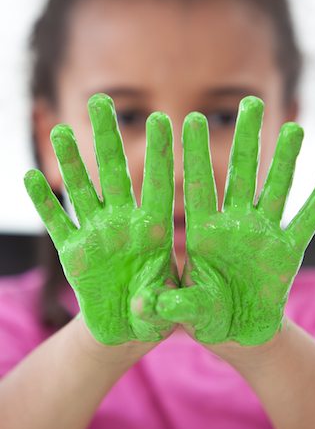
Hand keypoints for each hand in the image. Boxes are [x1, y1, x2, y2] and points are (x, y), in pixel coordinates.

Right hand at [25, 93, 178, 344]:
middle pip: (115, 175)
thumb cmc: (158, 316)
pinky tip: (31, 177)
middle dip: (108, 139)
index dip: (160, 156)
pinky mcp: (73, 254)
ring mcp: (96, 236)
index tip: (163, 120)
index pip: (158, 188)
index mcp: (155, 233)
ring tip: (63, 131)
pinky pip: (56, 224)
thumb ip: (162, 306)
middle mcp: (123, 225)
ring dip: (71, 163)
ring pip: (82, 192)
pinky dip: (43, 204)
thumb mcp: (169, 313)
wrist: (126, 327)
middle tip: (101, 101)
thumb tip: (145, 303)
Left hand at [156, 96, 314, 345]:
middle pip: (240, 176)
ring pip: (275, 190)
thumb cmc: (203, 316)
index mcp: (202, 234)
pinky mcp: (287, 254)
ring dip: (285, 161)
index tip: (189, 119)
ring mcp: (262, 237)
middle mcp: (233, 227)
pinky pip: (305, 223)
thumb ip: (172, 306)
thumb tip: (151, 305)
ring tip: (293, 128)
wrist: (235, 331)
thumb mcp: (185, 313)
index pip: (198, 188)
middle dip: (244, 141)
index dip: (194, 156)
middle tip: (248, 104)